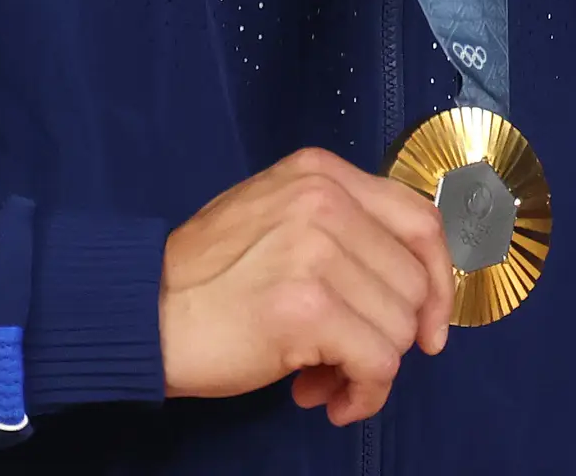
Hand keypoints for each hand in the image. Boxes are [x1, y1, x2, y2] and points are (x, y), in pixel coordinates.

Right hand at [158, 147, 451, 424]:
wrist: (137, 314)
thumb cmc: (205, 278)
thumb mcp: (277, 218)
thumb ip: (344, 233)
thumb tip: (413, 294)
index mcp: (323, 174)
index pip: (420, 220)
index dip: (438, 279)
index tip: (431, 325)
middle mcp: (326, 202)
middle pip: (413, 281)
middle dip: (392, 336)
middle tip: (348, 362)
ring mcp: (318, 252)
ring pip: (399, 327)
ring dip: (370, 369)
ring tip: (324, 381)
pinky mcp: (307, 308)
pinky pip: (376, 362)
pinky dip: (364, 393)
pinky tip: (331, 402)